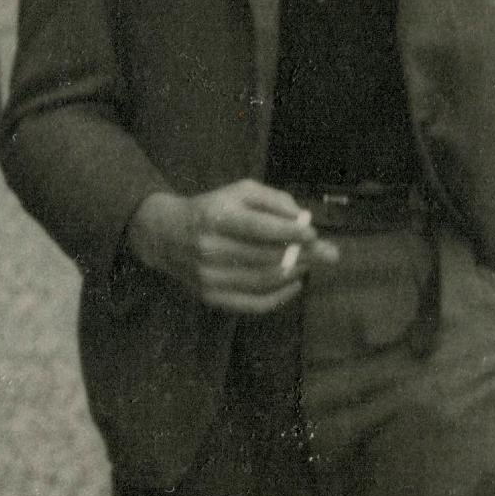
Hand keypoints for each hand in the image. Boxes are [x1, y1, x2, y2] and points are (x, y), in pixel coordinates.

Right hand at [125, 181, 339, 314]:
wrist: (165, 236)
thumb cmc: (210, 209)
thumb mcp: (237, 191)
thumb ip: (272, 199)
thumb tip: (303, 218)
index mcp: (216, 218)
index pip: (258, 227)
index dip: (288, 232)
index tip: (313, 233)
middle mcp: (210, 249)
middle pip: (266, 256)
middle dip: (303, 254)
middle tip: (329, 253)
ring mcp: (210, 277)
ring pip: (264, 280)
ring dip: (295, 272)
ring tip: (310, 263)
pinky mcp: (211, 298)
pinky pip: (253, 304)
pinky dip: (280, 297)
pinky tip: (295, 283)